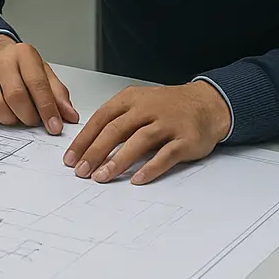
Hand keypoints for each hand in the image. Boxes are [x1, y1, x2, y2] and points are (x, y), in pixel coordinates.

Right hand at [0, 34, 79, 134]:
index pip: (37, 84)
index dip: (47, 108)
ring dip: (11, 120)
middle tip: (33, 120)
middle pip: (15, 96)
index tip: (54, 126)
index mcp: (24, 54)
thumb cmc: (22, 69)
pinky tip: (2, 113)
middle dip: (28, 116)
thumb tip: (70, 116)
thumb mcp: (44, 75)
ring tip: (18, 116)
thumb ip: (58, 96)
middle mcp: (1, 61)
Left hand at [62, 82, 230, 185]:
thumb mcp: (139, 104)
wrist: (207, 103)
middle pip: (116, 129)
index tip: (70, 157)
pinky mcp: (186, 138)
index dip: (84, 139)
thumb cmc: (168, 107)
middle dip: (95, 151)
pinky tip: (138, 179)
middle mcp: (148, 108)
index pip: (101, 118)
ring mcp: (168, 123)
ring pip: (139, 141)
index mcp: (132, 99)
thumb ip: (116, 121)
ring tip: (101, 177)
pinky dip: (151, 167)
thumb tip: (88, 146)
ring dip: (118, 160)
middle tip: (81, 170)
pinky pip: (166, 154)